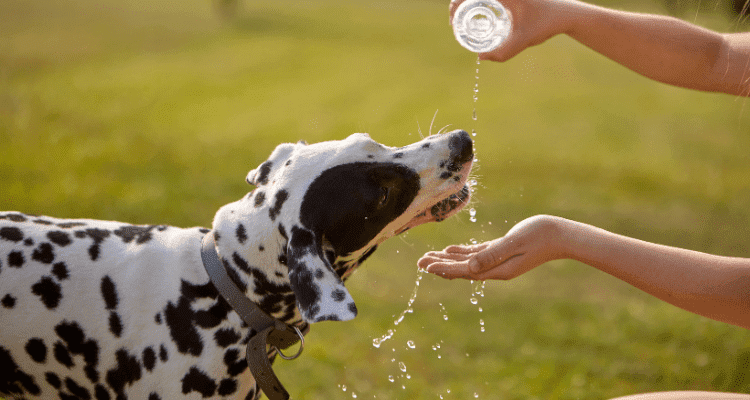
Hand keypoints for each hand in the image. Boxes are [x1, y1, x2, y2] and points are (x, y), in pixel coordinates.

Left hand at [417, 215, 568, 279]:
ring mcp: (499, 261)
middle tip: (419, 262)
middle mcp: (496, 269)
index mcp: (498, 269)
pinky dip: (462, 253)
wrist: (562, 235)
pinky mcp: (502, 252)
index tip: (426, 267)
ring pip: (467, 262)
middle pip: (461, 269)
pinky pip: (477, 254)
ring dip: (447, 260)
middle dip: (440, 265)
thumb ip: (492, 254)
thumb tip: (470, 267)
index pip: (465, 270)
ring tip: (428, 258)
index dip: (444, 269)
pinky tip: (450, 250)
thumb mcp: (515, 243)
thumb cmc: (541, 235)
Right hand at [449, 0, 571, 61]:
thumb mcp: (523, 40)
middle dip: (457, 6)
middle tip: (455, 25)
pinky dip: (477, 4)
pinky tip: (474, 17)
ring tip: (460, 22)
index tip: (453, 22)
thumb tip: (481, 57)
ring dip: (465, 5)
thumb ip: (503, 53)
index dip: (454, 6)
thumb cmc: (546, 24)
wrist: (566, 14)